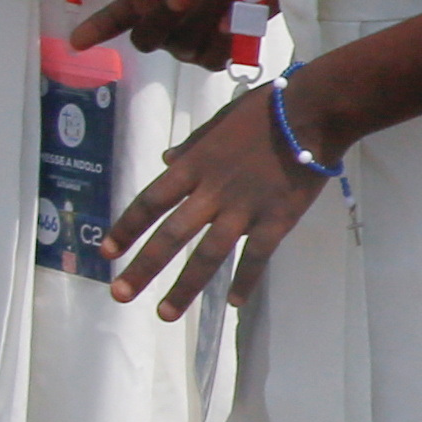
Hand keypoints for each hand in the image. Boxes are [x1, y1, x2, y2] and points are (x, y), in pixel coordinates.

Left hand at [101, 80, 323, 320]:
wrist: (314, 110)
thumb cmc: (267, 108)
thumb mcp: (220, 120)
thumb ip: (192, 145)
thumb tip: (167, 160)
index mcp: (195, 165)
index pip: (150, 202)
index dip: (126, 228)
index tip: (107, 253)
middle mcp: (212, 192)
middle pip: (170, 236)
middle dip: (142, 268)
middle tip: (120, 295)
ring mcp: (244, 210)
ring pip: (208, 255)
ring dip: (184, 287)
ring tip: (165, 313)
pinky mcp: (276, 221)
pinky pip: (256, 258)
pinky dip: (244, 281)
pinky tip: (234, 303)